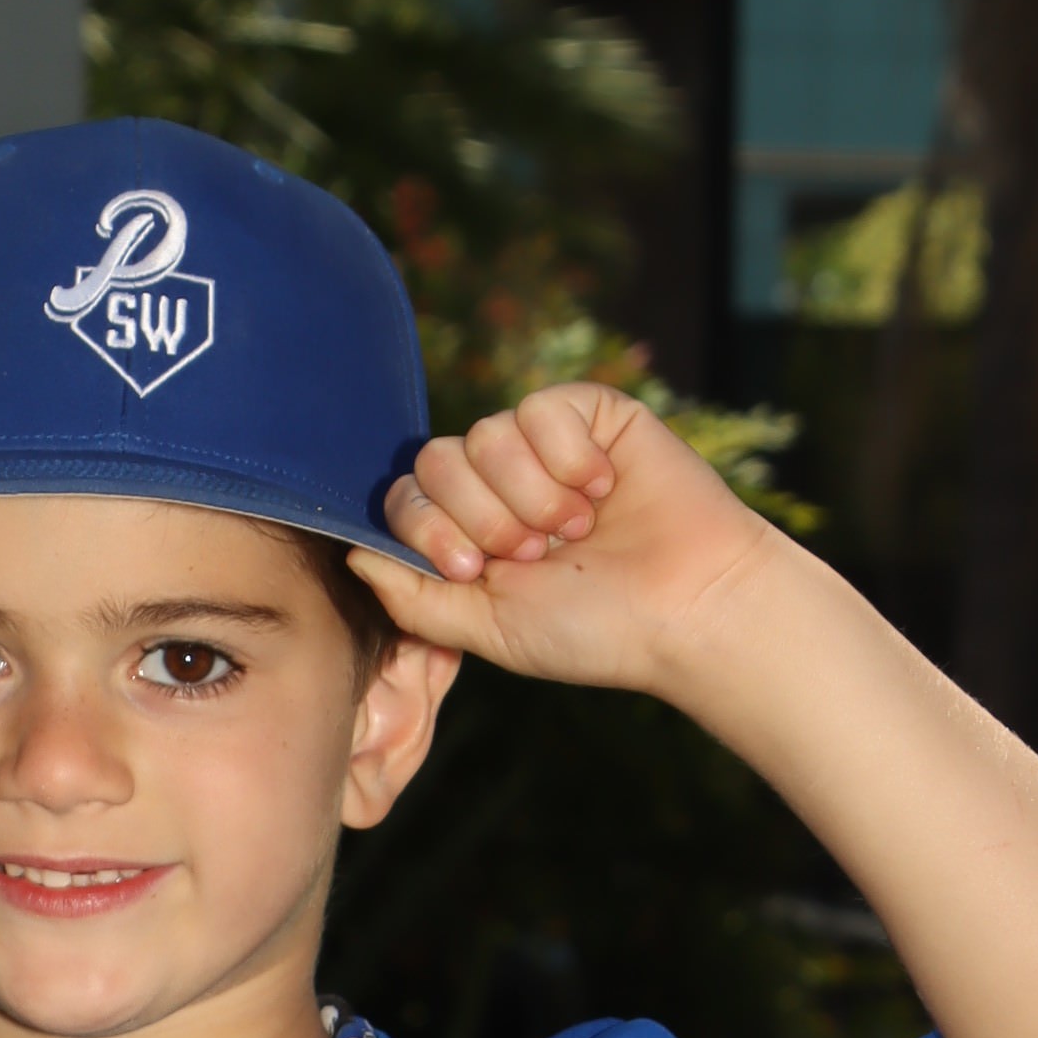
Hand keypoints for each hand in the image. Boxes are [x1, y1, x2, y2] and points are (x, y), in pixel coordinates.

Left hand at [349, 384, 784, 700]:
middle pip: (435, 460)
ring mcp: (541, 446)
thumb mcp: (486, 629)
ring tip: (577, 529)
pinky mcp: (588, 414)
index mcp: (469, 534)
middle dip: (480, 516)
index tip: (476, 570)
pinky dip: (567, 456)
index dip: (430, 529)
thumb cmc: (594, 629)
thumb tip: (351, 554)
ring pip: (485, 434)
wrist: (686, 606)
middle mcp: (498, 484)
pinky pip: (540, 408)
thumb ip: (413, 597)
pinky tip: (603, 488)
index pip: (406, 500)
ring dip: (530, 494)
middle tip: (535, 553)